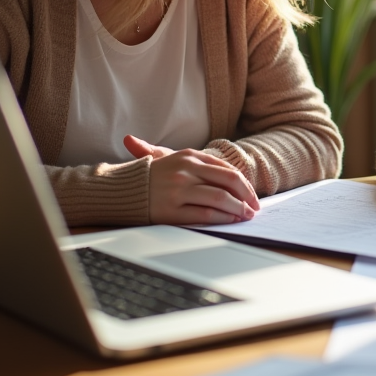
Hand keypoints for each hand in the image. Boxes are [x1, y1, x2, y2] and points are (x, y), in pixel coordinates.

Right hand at [125, 134, 259, 224]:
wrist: (121, 189)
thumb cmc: (152, 175)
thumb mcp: (175, 159)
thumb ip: (203, 164)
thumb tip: (234, 176)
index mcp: (189, 156)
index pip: (226, 169)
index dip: (244, 183)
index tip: (252, 195)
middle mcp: (186, 171)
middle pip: (228, 182)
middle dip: (247, 196)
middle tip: (255, 207)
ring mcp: (179, 190)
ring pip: (220, 198)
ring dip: (238, 208)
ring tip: (246, 215)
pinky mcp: (172, 210)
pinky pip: (205, 214)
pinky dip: (222, 217)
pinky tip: (230, 220)